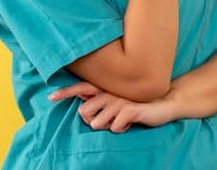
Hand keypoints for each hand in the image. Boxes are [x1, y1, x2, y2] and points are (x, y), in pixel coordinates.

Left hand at [48, 81, 176, 133]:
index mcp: (107, 89)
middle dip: (93, 120)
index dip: (66, 92)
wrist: (165, 104)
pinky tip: (130, 123)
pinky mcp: (130, 109)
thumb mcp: (119, 101)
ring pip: (97, 123)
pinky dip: (121, 129)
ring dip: (108, 126)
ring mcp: (120, 100)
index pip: (82, 87)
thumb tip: (84, 103)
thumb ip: (102, 100)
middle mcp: (111, 92)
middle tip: (109, 119)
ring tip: (121, 121)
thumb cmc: (139, 104)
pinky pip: (114, 127)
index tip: (50, 97)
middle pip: (84, 112)